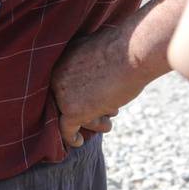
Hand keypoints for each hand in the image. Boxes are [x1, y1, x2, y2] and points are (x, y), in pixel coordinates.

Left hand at [50, 27, 138, 147]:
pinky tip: (78, 141)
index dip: (78, 93)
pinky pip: (67, 128)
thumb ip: (88, 63)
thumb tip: (92, 74)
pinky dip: (72, 137)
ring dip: (94, 119)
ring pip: (74, 114)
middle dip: (88, 105)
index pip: (64, 84)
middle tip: (105, 105)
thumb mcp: (98, 52)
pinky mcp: (72, 110)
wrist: (133, 51)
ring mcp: (62, 94)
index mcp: (60, 60)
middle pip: (68, 99)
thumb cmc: (124, 48)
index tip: (88, 98)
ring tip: (111, 112)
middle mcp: (55, 77)